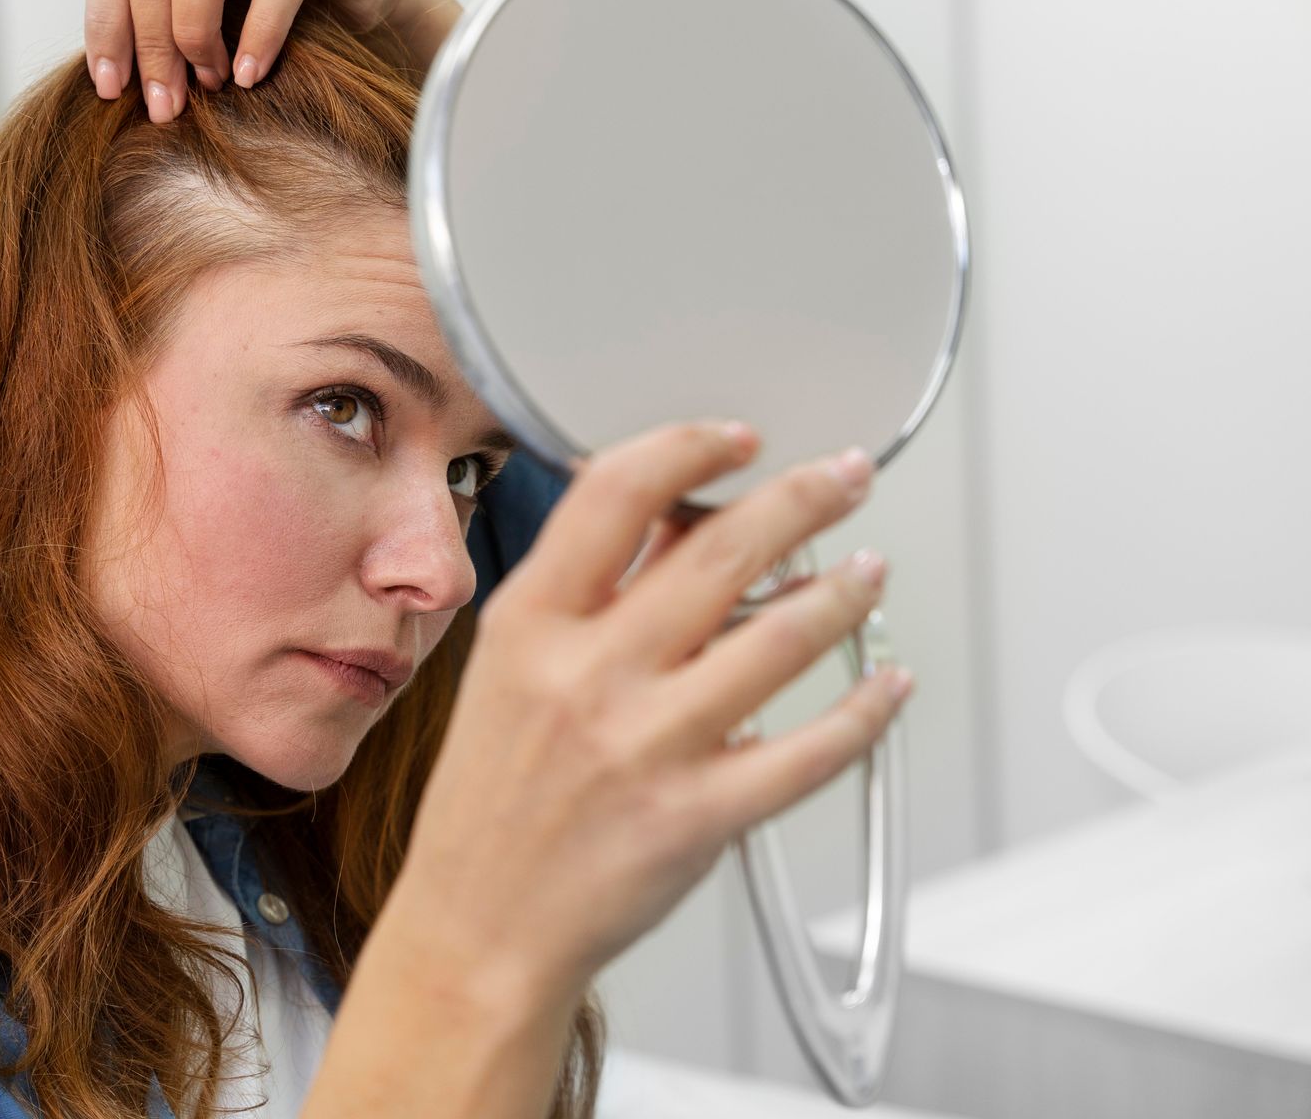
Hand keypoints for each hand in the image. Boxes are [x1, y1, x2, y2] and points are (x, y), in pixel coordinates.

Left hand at [83, 0, 456, 123]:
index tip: (110, 89)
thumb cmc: (263, 4)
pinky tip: (248, 76)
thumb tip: (108, 83)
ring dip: (195, 36)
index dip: (104, 26)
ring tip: (211, 84)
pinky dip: (258, 36)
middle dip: (151, 45)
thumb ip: (152, 21)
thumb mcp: (198, 5)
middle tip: (166, 105)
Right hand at [390, 422, 912, 1001]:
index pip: (616, 494)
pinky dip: (865, 708)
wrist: (481, 928)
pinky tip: (884, 680)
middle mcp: (589, 675)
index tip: (738, 438)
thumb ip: (588, 596)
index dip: (691, 448)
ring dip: (844, 591)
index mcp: (530, 626)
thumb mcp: (508, 672)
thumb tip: (675, 520)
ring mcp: (648, 745)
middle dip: (805, 497)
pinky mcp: (699, 815)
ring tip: (868, 570)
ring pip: (782, 639)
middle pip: (721, 550)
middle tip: (845, 476)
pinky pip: (811, 749)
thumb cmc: (492, 804)